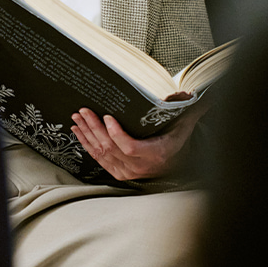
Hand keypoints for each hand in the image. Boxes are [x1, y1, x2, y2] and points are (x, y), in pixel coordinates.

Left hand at [71, 102, 207, 180]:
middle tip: (83, 111)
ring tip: (77, 118)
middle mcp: (141, 166)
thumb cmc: (177, 140)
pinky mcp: (119, 173)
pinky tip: (79, 132)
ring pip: (102, 153)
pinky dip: (87, 145)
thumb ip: (188, 110)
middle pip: (111, 148)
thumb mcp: (184, 125)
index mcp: (157, 154)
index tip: (107, 117)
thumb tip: (190, 93)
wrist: (175, 165)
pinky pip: (99, 159)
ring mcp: (128, 172)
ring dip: (87, 135)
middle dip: (94, 128)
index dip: (116, 134)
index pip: (130, 147)